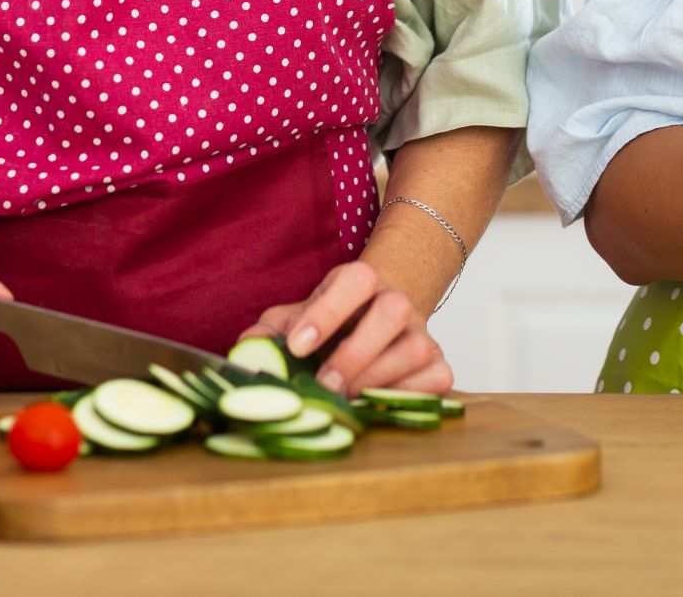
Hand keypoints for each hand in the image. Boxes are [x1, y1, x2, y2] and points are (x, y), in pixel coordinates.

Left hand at [242, 261, 451, 396]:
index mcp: (360, 281)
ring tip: (346, 399)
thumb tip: (244, 354)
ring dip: (377, 378)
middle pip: (391, 312)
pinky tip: (377, 402)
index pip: (353, 281)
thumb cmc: (331, 324)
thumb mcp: (295, 319)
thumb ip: (269, 334)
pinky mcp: (438, 362)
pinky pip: (437, 377)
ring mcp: (422, 331)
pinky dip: (409, 394)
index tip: (297, 346)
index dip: (326, 313)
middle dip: (355, 352)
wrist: (376, 320)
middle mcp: (396, 300)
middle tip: (325, 385)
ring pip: (415, 348)